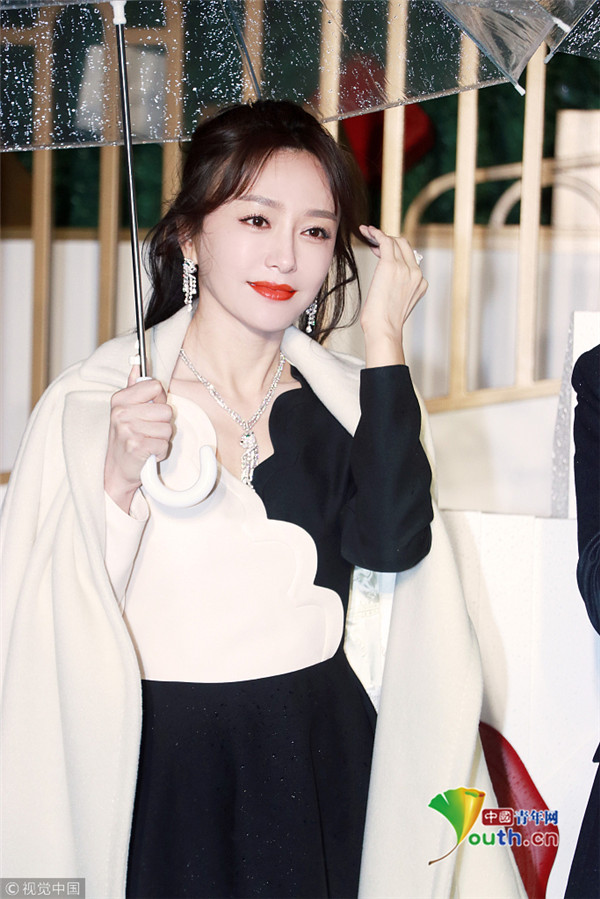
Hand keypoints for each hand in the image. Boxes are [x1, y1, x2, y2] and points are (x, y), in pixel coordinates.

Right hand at [104, 367, 172, 511]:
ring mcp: (128, 429)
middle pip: (166, 409)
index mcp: (120, 399)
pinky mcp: (136, 446)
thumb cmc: (124, 439)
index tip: (150, 410)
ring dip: (161, 439)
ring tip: (147, 442)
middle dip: (162, 424)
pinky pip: (164, 444)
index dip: (159, 399)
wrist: (115, 471)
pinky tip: (147, 453)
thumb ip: (133, 387)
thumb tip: (137, 364)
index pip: (155, 386)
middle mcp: (121, 412)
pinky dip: (160, 452)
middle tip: (148, 431)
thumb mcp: (124, 410)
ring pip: (167, 428)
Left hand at [358, 225, 427, 365]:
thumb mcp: (396, 304)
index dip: (394, 251)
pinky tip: (366, 231)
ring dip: (379, 235)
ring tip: (366, 234)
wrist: (384, 330)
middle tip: (373, 242)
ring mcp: (405, 269)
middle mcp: (416, 273)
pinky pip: (385, 240)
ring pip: (395, 241)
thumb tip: (386, 281)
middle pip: (404, 245)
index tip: (380, 252)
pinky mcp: (391, 266)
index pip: (409, 257)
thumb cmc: (384, 323)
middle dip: (389, 241)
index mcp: (420, 282)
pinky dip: (375, 233)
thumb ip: (397, 288)